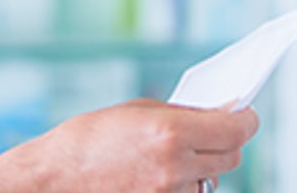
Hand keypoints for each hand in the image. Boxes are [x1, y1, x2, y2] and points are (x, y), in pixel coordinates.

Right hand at [0, 99, 259, 192]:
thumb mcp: (136, 112)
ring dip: (202, 168)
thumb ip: (180, 114)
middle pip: (231, 157)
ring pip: (211, 181)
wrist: (51, 181)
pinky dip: (184, 186)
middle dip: (227, 141)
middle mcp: (176, 169)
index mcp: (172, 134)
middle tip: (215, 132)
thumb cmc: (86, 141)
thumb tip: (214, 115)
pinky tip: (161, 176)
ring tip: (172, 158)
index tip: (245, 115)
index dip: (245, 120)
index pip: (237, 130)